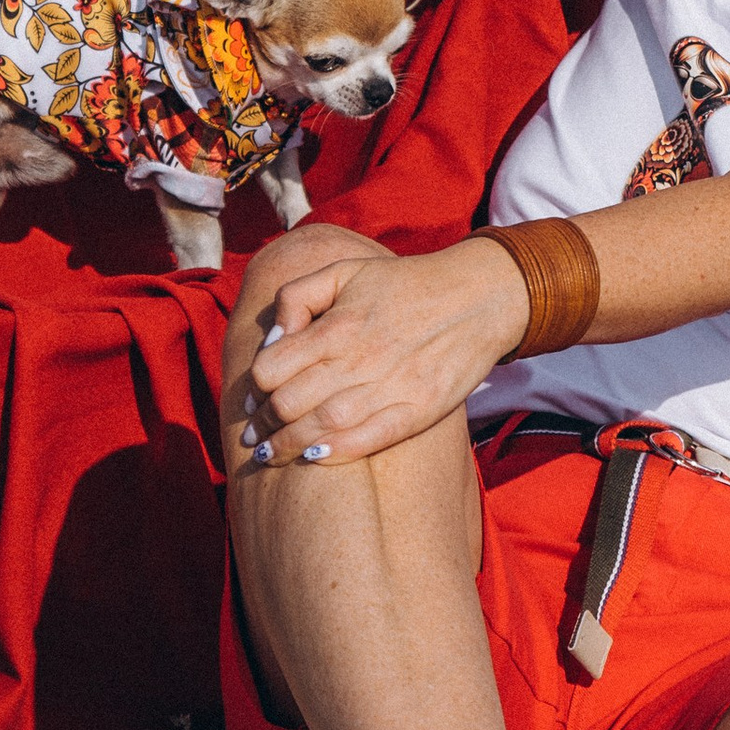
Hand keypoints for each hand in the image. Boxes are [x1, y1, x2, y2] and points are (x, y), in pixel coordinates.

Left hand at [242, 236, 529, 464]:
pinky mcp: (417, 411)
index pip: (271, 368)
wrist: (477, 298)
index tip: (252, 399)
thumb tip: (274, 337)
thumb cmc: (405, 284)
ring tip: (270, 455)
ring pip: (321, 428)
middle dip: (264, 424)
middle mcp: (358, 360)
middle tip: (255, 434)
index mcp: (337, 326)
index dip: (255, 388)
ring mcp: (389, 389)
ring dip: (287, 447)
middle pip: (289, 404)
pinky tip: (313, 460)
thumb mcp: (346, 270)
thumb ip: (299, 296)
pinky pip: (367, 440)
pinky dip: (335, 453)